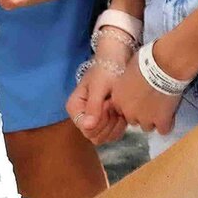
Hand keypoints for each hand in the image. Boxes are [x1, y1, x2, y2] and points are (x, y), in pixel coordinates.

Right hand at [66, 28, 133, 145]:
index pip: (87, 129)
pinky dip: (120, 126)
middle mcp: (82, 117)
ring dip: (115, 124)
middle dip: (108, 123)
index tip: (107, 103)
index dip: (100, 121)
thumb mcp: (100, 86)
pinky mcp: (106, 122)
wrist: (119, 60)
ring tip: (118, 106)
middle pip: (95, 136)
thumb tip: (87, 127)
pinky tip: (122, 112)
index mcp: (75, 108)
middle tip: (114, 104)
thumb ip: (93, 107)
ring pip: (105, 137)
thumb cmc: (107, 69)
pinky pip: (113, 134)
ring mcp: (94, 121)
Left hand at [106, 35, 185, 135]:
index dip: (132, 104)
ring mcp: (144, 118)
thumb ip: (128, 82)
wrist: (164, 65)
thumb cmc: (147, 60)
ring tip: (163, 107)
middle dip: (141, 113)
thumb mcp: (129, 70)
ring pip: (147, 127)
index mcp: (118, 98)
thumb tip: (133, 81)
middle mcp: (128, 111)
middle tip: (152, 101)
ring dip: (154, 119)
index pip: (121, 109)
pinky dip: (167, 124)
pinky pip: (164, 130)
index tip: (140, 97)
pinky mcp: (161, 121)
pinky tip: (170, 115)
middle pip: (133, 120)